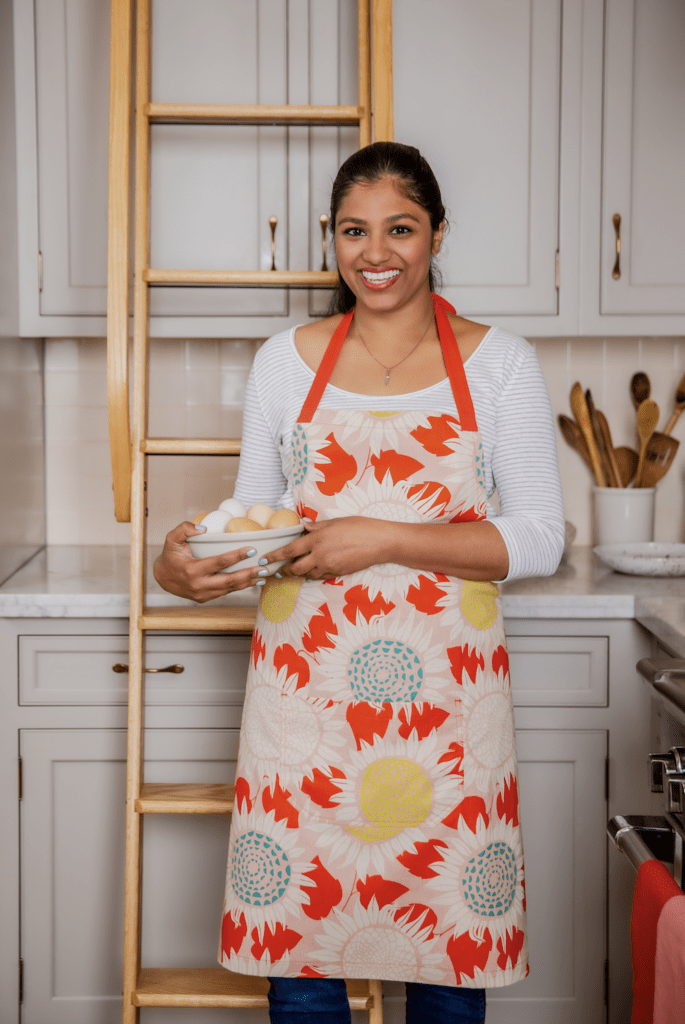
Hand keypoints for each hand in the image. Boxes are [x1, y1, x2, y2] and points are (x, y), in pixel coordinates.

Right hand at [153, 521, 264, 602]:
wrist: (162, 578)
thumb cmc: (170, 555)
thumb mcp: (171, 539)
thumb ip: (185, 529)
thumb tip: (204, 528)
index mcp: (192, 570)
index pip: (218, 563)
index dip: (236, 556)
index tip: (251, 550)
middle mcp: (199, 585)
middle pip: (229, 581)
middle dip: (248, 574)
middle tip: (264, 567)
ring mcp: (203, 594)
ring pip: (230, 589)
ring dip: (248, 582)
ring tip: (264, 575)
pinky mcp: (206, 598)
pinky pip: (226, 593)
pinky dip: (240, 587)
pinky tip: (253, 581)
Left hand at [262, 517, 391, 578]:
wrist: (381, 542)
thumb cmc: (360, 527)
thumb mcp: (336, 522)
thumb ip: (317, 526)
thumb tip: (303, 527)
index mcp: (317, 539)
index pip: (289, 550)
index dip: (275, 556)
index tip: (264, 560)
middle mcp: (320, 554)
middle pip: (295, 568)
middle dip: (285, 570)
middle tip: (279, 569)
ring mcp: (330, 566)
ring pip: (308, 574)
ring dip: (302, 571)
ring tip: (300, 566)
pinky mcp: (338, 573)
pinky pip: (321, 575)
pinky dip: (316, 572)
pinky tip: (318, 567)